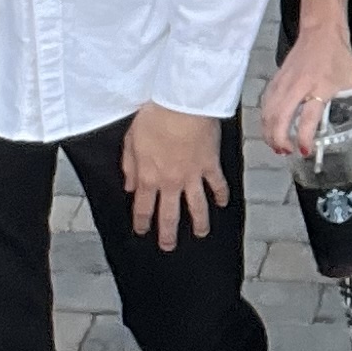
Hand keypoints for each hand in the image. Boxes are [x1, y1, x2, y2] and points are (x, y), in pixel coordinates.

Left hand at [122, 105, 227, 251]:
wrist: (183, 104)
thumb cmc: (155, 116)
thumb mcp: (131, 140)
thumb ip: (129, 166)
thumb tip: (128, 186)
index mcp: (148, 177)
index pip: (142, 208)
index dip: (141, 223)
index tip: (141, 231)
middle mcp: (171, 182)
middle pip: (169, 216)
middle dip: (168, 234)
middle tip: (168, 246)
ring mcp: (193, 176)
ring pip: (197, 208)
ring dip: (199, 223)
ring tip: (200, 233)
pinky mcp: (211, 166)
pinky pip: (218, 186)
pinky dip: (221, 196)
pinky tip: (223, 203)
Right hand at [262, 19, 351, 160]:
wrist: (321, 33)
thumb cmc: (341, 58)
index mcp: (321, 88)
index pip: (307, 118)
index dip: (304, 138)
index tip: (305, 150)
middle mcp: (299, 86)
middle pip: (280, 117)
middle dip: (279, 139)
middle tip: (285, 152)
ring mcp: (284, 82)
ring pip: (269, 111)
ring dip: (269, 131)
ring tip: (275, 145)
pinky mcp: (276, 79)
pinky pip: (265, 102)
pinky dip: (265, 118)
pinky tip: (269, 128)